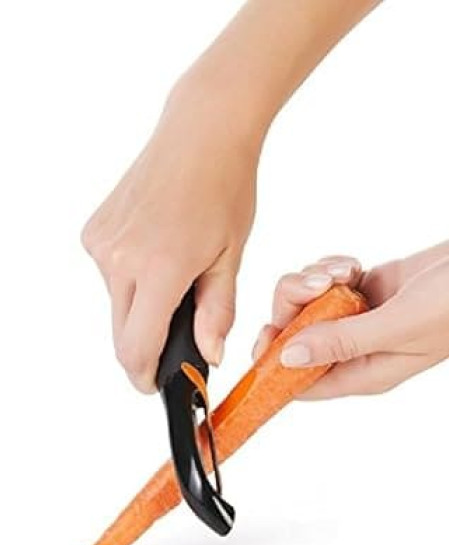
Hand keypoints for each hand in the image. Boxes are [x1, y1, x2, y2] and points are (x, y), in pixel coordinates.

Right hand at [81, 74, 263, 392]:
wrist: (201, 132)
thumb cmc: (225, 188)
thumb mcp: (231, 256)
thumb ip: (217, 312)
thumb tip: (209, 355)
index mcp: (158, 269)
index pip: (137, 347)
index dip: (145, 375)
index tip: (156, 385)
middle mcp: (118, 258)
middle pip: (122, 331)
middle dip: (147, 345)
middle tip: (178, 339)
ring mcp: (101, 243)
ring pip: (117, 303)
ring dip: (143, 307)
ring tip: (178, 276)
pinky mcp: (95, 230)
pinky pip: (111, 274)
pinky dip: (133, 279)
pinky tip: (160, 253)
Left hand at [252, 220, 448, 398]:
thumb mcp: (400, 326)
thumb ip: (342, 342)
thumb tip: (289, 357)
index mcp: (368, 371)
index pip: (304, 384)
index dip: (273, 366)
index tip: (259, 339)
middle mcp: (361, 347)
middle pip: (298, 335)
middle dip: (294, 306)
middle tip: (317, 285)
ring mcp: (363, 315)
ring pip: (309, 303)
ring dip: (314, 281)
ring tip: (344, 270)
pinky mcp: (369, 287)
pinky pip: (328, 281)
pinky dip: (331, 268)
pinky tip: (353, 264)